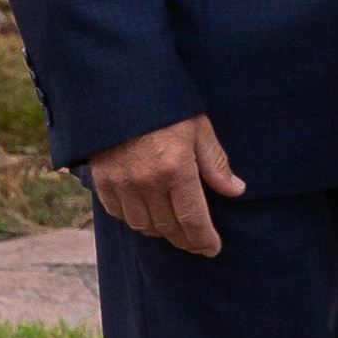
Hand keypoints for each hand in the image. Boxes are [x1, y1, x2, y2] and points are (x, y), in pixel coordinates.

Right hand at [88, 113, 245, 258]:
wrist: (117, 89)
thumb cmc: (164, 105)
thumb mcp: (198, 127)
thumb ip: (216, 162)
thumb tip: (235, 190)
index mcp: (175, 168)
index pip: (192, 219)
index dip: (204, 239)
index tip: (213, 248)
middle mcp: (147, 182)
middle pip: (168, 228)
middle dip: (186, 240)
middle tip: (198, 244)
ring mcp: (121, 184)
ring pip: (143, 226)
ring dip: (161, 232)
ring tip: (175, 230)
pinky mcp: (102, 181)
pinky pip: (119, 214)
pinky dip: (135, 220)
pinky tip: (147, 215)